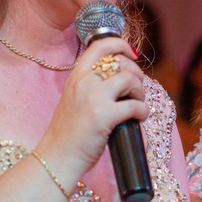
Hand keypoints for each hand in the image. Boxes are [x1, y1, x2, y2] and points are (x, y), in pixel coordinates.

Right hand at [34, 36, 148, 187]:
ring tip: (137, 103)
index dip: (121, 45)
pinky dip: (143, 111)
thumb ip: (90, 86)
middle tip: (136, 89)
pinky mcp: (104, 116)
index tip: (131, 54)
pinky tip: (139, 118)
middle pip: (121, 62)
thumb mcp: (73, 99)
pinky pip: (135, 105)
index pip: (100, 45)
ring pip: (130, 79)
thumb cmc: (68, 133)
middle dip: (136, 73)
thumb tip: (120, 80)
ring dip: (140, 91)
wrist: (57, 157)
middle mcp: (84, 82)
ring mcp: (94, 98)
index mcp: (76, 76)